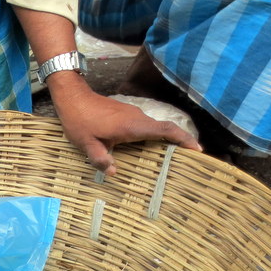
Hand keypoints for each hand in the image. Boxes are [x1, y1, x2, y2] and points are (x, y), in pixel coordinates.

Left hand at [49, 73, 202, 175]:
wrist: (73, 97)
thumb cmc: (79, 121)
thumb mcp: (87, 145)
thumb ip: (100, 159)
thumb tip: (114, 173)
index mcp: (132, 126)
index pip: (165, 130)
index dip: (183, 138)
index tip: (197, 148)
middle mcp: (137, 118)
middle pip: (165, 129)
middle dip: (180, 142)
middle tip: (190, 159)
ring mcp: (133, 114)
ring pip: (155, 127)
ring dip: (166, 140)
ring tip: (172, 158)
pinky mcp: (127, 114)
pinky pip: (145, 126)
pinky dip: (153, 136)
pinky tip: (148, 149)